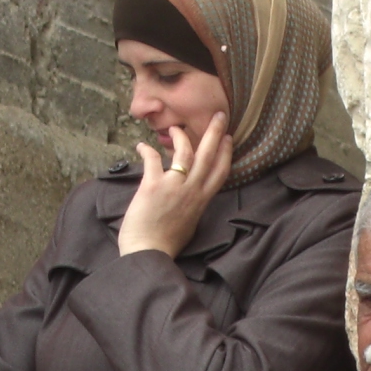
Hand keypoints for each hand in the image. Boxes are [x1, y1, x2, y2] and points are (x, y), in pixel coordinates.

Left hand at [115, 114, 232, 258]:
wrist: (149, 254)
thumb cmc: (166, 244)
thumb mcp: (188, 224)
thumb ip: (191, 206)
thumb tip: (187, 196)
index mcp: (201, 201)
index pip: (220, 172)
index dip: (226, 153)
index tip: (228, 138)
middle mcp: (191, 191)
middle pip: (208, 156)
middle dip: (215, 133)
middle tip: (219, 116)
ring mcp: (174, 187)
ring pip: (184, 152)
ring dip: (181, 136)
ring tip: (176, 128)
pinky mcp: (153, 186)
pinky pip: (152, 159)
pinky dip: (146, 149)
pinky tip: (141, 145)